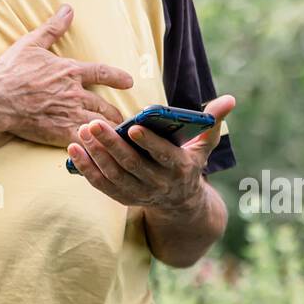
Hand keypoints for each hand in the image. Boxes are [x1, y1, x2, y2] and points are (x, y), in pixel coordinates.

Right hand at [0, 4, 133, 146]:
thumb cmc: (11, 71)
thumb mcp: (31, 44)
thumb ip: (53, 28)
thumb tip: (68, 9)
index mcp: (70, 71)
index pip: (102, 73)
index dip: (118, 77)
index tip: (129, 82)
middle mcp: (75, 93)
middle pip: (104, 104)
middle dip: (114, 111)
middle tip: (121, 117)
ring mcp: (69, 114)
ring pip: (100, 124)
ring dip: (109, 129)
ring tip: (114, 135)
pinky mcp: (61, 132)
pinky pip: (86, 141)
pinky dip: (95, 145)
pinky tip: (100, 150)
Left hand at [66, 95, 236, 212]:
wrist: (180, 203)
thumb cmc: (189, 162)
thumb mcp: (204, 145)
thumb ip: (212, 122)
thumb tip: (230, 99)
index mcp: (180, 168)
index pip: (163, 156)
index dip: (149, 143)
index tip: (134, 126)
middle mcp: (159, 184)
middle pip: (132, 165)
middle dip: (111, 144)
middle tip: (93, 123)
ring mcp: (139, 194)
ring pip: (114, 176)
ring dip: (95, 155)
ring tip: (81, 132)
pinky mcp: (123, 198)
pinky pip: (102, 185)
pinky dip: (87, 169)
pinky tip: (73, 151)